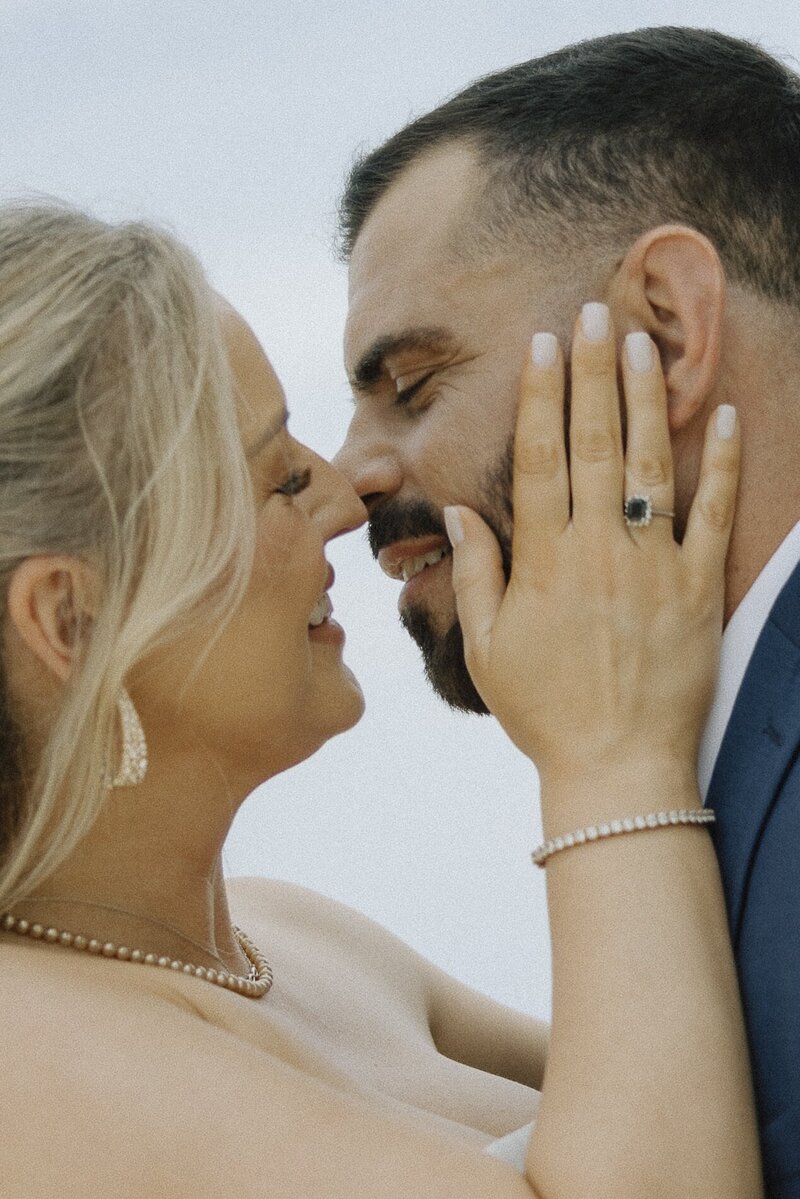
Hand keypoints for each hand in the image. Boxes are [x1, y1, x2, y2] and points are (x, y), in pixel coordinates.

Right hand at [444, 306, 739, 791]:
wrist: (617, 767)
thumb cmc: (543, 711)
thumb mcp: (487, 648)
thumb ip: (478, 573)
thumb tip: (462, 512)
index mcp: (545, 560)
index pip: (540, 456)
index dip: (540, 394)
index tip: (542, 343)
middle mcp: (600, 549)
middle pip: (595, 443)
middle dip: (592, 372)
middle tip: (591, 314)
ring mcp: (655, 565)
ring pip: (653, 464)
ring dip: (649, 398)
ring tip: (644, 341)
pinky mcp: (699, 588)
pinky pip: (715, 515)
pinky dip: (724, 463)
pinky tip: (724, 413)